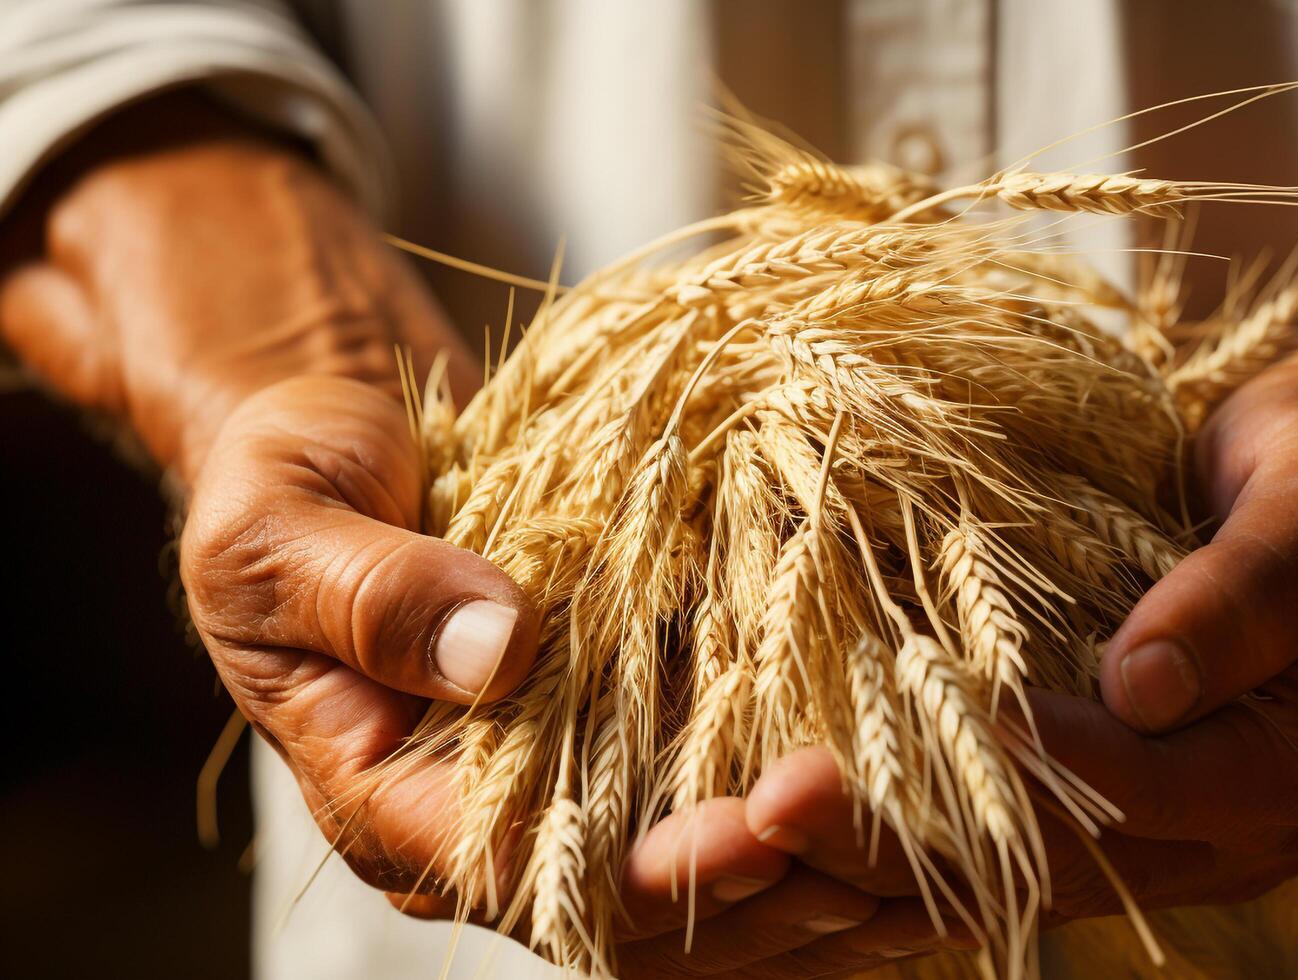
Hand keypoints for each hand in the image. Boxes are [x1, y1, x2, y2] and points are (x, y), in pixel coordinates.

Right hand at [191, 379, 883, 972]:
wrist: (337, 441)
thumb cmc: (287, 482)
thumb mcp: (281, 527)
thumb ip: (371, 594)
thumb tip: (499, 649)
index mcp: (393, 800)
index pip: (538, 882)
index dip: (656, 875)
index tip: (768, 827)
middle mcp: (488, 821)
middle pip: (640, 917)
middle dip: (767, 893)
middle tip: (890, 849)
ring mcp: (562, 784)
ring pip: (694, 889)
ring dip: (809, 883)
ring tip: (929, 855)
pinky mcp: (616, 734)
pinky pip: (713, 799)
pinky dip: (802, 815)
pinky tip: (902, 804)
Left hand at [733, 141, 1297, 970]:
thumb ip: (1250, 593)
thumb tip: (1147, 684)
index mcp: (1277, 775)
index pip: (1138, 789)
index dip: (1032, 761)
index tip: (916, 717)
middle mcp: (1209, 829)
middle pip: (1042, 856)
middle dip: (900, 837)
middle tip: (770, 807)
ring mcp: (1145, 825)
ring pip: (991, 870)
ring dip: (866, 859)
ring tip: (739, 833)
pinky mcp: (1094, 795)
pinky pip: (981, 839)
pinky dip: (890, 837)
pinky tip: (787, 824)